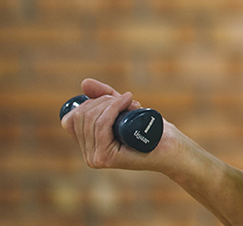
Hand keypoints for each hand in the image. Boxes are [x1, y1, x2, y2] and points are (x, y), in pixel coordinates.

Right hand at [60, 78, 177, 171]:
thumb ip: (104, 96)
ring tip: (133, 104)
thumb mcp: (124, 108)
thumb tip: (85, 83)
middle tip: (129, 101)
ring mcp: (95, 158)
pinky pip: (101, 127)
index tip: (113, 98)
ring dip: (113, 103)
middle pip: (81, 116)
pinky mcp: (107, 158)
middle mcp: (88, 155)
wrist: (172, 147)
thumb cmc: (150, 128)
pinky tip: (129, 103)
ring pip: (92, 119)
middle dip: (105, 100)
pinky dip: (114, 109)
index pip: (70, 119)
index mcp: (87, 145)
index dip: (89, 102)